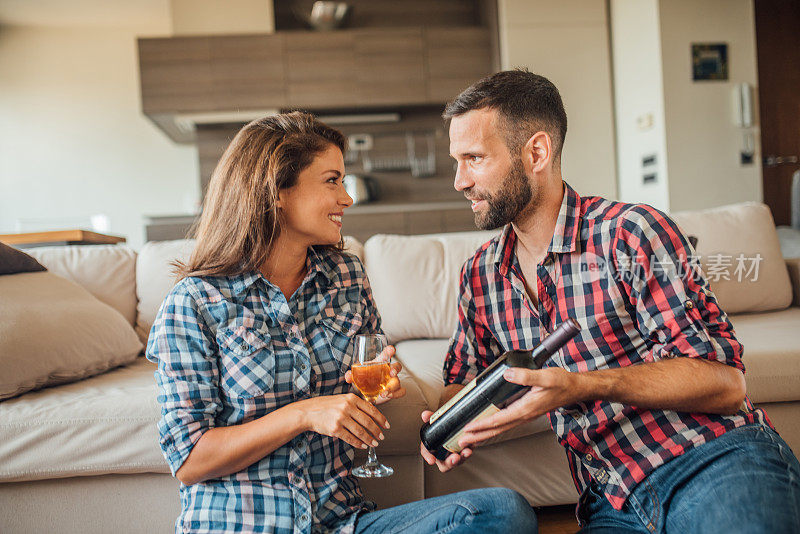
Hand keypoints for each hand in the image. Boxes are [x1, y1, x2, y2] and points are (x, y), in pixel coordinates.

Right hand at [299, 393, 389, 449]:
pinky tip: (363, 445)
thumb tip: (372, 415)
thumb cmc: (327, 406)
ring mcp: (341, 418)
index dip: (381, 419)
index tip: (387, 426)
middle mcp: (347, 407)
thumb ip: (356, 405)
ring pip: (360, 431)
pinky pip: (350, 438)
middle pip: (368, 422)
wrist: (309, 412)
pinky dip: (358, 443)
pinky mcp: (335, 429)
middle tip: (381, 437)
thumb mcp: (342, 399)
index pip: (371, 410)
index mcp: (351, 398)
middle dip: (377, 431)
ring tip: (374, 443)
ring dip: (369, 439)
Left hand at [345, 345, 405, 405]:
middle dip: (395, 369)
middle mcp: (389, 371)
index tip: (391, 349)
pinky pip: (401, 391)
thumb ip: (352, 375)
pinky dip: (397, 394)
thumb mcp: (357, 376)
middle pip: (397, 366)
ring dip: (392, 387)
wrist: (367, 392)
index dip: (390, 351)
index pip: (386, 354)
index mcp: (380, 363)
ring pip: (398, 381)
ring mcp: (393, 381)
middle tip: (391, 373)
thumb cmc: (364, 379)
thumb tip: (348, 376)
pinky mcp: (395, 390)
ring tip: (384, 393)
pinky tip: (389, 396)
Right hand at [419, 410, 471, 471]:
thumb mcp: (436, 421)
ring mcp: (453, 456)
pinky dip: (469, 451)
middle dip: (450, 462)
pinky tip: (473, 445)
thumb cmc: (442, 427)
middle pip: (444, 464)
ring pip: (457, 462)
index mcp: (432, 448)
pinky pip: (466, 455)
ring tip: (467, 451)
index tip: (431, 460)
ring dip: (463, 457)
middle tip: (455, 457)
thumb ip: (430, 418)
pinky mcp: (464, 453)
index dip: (428, 457)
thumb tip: (425, 415)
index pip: (427, 454)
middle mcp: (442, 455)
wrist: (454, 425)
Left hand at [457, 367, 578, 448]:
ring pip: (501, 428)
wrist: (575, 389)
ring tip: (470, 439)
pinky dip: (494, 428)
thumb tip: (508, 374)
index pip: (499, 420)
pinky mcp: (526, 412)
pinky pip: (507, 423)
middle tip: (461, 442)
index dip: (481, 424)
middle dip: (478, 436)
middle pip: (497, 430)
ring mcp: (525, 416)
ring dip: (484, 434)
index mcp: (526, 409)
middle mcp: (524, 415)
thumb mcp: (545, 376)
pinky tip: (488, 427)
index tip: (467, 428)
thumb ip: (526, 376)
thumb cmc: (562, 383)